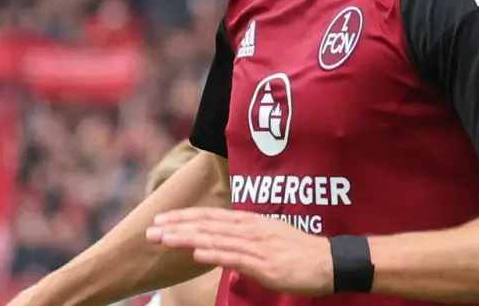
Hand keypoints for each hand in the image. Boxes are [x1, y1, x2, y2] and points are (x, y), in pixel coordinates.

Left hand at [148, 208, 332, 295]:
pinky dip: (214, 252)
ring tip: (163, 239)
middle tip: (150, 229)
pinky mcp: (263, 263)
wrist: (328, 262)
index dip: (184, 217)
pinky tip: (196, 252)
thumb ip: (244, 242)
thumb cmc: (299, 253)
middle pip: (206, 225)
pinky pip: (234, 256)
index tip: (161, 219)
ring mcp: (255, 245)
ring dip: (186, 238)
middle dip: (176, 226)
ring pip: (214, 238)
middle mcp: (249, 229)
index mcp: (249, 222)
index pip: (210, 216)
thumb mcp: (268, 240)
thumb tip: (224, 248)